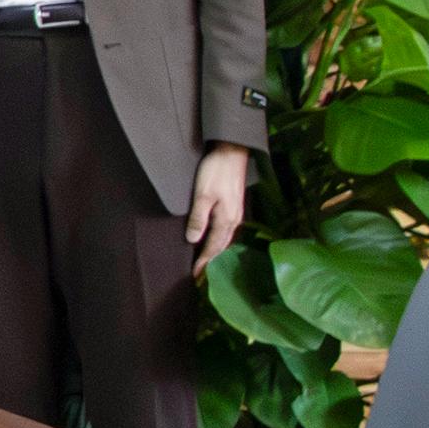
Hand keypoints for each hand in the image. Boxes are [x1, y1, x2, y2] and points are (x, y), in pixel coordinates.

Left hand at [188, 142, 251, 271]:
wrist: (232, 152)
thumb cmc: (215, 172)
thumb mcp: (202, 195)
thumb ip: (198, 218)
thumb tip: (193, 240)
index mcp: (226, 219)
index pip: (213, 246)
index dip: (204, 261)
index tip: (196, 275)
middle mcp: (234, 219)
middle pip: (221, 245)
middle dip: (211, 260)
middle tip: (200, 274)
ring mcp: (235, 213)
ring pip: (225, 238)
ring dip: (215, 250)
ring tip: (206, 261)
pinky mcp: (233, 206)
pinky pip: (226, 229)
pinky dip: (219, 239)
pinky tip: (213, 239)